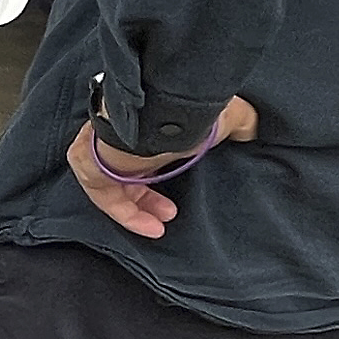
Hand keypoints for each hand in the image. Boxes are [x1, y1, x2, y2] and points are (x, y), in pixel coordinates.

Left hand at [67, 97, 257, 238]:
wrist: (162, 113)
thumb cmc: (191, 113)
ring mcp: (96, 148)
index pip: (139, 160)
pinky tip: (147, 225)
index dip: (156, 185)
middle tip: (169, 215)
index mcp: (141, 127)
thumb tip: (251, 130)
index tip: (173, 207)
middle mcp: (114, 136)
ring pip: (111, 188)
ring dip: (136, 211)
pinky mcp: (87, 162)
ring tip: (159, 225)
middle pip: (122, 178)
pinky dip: (123, 213)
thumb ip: (237, 124)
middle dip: (146, 202)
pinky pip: (102, 195)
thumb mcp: (224, 117)